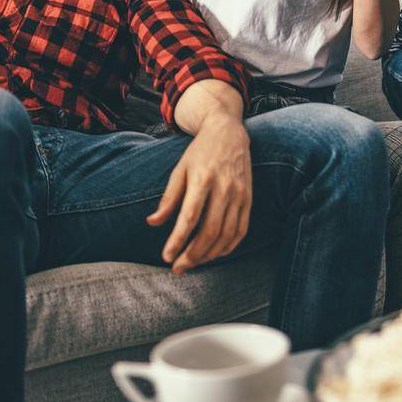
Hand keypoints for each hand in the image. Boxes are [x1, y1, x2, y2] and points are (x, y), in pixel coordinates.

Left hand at [145, 113, 252, 273]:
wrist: (229, 133)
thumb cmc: (199, 152)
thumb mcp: (179, 169)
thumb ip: (168, 198)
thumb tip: (152, 223)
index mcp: (203, 178)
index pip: (190, 216)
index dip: (178, 239)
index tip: (167, 256)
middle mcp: (224, 187)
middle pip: (210, 230)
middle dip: (193, 254)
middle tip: (178, 268)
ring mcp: (240, 194)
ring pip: (226, 235)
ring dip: (209, 255)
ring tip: (192, 263)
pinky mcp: (249, 199)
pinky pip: (240, 230)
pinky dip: (228, 247)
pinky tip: (214, 254)